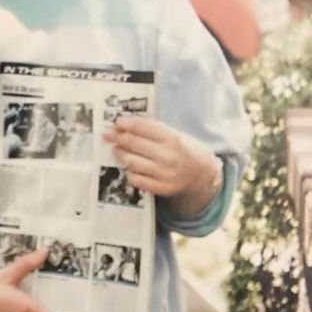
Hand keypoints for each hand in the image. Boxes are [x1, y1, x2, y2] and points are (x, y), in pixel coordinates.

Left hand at [103, 116, 221, 212]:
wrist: (203, 174)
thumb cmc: (185, 150)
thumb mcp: (175, 134)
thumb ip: (154, 130)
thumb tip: (126, 125)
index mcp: (172, 139)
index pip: (143, 127)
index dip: (127, 124)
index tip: (117, 122)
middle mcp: (168, 156)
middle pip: (134, 144)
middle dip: (118, 137)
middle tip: (108, 135)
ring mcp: (164, 174)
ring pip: (132, 162)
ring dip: (120, 154)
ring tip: (116, 150)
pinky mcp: (162, 188)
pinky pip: (137, 179)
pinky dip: (130, 172)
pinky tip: (129, 166)